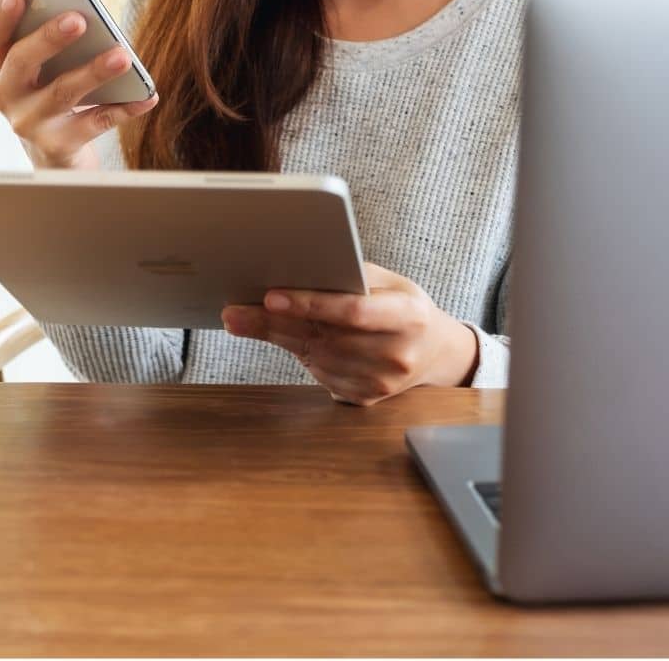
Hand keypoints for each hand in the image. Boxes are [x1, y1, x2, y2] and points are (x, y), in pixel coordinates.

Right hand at [0, 0, 158, 169]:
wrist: (58, 159)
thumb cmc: (56, 100)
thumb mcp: (46, 75)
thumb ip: (53, 49)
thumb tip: (83, 16)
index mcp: (2, 70)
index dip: (1, 18)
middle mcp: (7, 96)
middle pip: (22, 62)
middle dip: (49, 38)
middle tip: (78, 19)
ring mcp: (30, 124)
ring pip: (62, 92)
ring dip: (94, 72)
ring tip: (122, 57)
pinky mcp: (58, 146)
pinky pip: (97, 122)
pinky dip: (125, 109)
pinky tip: (147, 96)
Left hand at [221, 263, 478, 404]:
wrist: (435, 351)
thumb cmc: (405, 306)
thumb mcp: (391, 282)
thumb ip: (352, 277)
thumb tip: (298, 270)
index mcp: (409, 316)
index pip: (354, 312)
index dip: (311, 304)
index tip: (270, 296)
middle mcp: (398, 354)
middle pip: (326, 337)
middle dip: (275, 323)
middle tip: (234, 312)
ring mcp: (383, 382)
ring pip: (317, 358)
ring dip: (281, 338)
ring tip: (249, 318)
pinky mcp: (367, 399)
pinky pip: (321, 375)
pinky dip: (302, 355)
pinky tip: (294, 339)